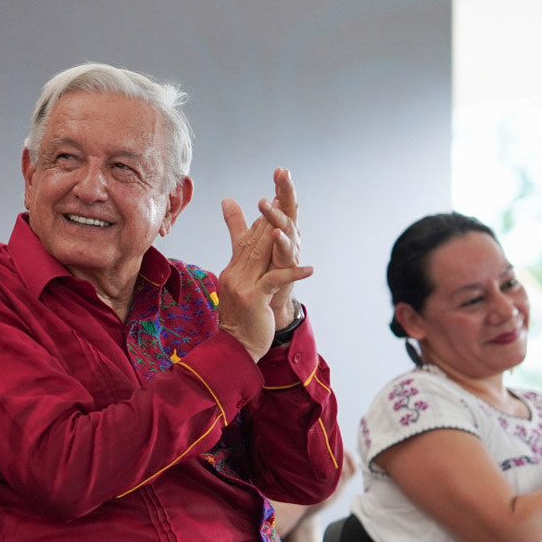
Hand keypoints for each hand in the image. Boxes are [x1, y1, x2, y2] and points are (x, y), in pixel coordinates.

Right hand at [216, 198, 313, 360]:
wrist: (235, 348)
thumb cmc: (243, 318)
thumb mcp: (241, 287)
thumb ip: (242, 266)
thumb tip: (242, 254)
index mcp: (232, 269)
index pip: (247, 238)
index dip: (262, 217)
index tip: (275, 196)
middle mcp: (234, 273)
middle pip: (255, 239)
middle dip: (270, 215)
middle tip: (283, 193)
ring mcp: (242, 285)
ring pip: (262, 254)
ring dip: (279, 236)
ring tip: (292, 222)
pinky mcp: (254, 299)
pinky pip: (275, 280)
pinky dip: (293, 273)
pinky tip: (309, 269)